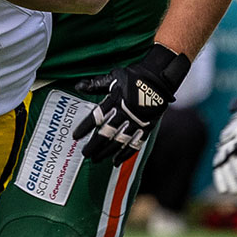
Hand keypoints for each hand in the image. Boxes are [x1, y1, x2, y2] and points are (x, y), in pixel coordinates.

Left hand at [71, 43, 190, 162]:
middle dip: (94, 145)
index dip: (85, 128)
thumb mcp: (114, 77)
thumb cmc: (135, 75)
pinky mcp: (147, 126)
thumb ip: (96, 84)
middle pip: (106, 133)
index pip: (96, 117)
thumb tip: (78, 86)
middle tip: (85, 153)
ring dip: (106, 151)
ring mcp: (137, 121)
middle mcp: (125, 112)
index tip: (76, 137)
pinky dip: (125, 153)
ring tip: (96, 159)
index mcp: (115, 100)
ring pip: (119, 141)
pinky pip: (135, 143)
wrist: (160, 76)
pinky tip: (116, 161)